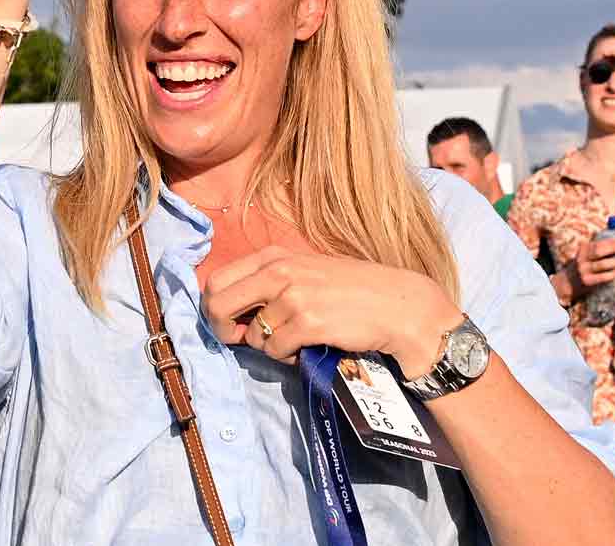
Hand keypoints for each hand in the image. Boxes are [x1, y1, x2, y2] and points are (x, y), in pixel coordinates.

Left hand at [201, 246, 462, 375]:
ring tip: (296, 341)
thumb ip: (268, 282)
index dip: (214, 307)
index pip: (216, 280)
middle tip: (243, 341)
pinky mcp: (309, 322)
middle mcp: (279, 271)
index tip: (230, 323)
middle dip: (223, 329)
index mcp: (274, 256)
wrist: (400, 306)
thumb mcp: (305, 271)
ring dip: (270, 347)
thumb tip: (228, 309)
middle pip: (217, 305)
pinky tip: (307, 349)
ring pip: (253, 335)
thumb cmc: (352, 291)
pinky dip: (287, 357)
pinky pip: (276, 350)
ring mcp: (293, 296)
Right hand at [562, 236, 614, 300]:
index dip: (610, 242)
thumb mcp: (583, 255)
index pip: (596, 244)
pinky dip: (614, 274)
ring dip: (614, 261)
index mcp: (582, 251)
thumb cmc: (582, 267)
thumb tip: (598, 233)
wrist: (567, 283)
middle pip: (598, 252)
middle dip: (612, 247)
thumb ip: (592, 247)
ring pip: (601, 264)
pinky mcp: (588, 281)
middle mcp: (581, 259)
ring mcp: (584, 270)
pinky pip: (603, 277)